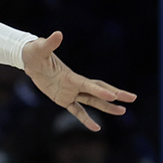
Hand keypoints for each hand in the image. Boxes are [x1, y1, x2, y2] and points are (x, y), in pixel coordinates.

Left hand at [19, 32, 133, 131]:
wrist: (30, 60)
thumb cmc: (35, 52)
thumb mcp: (40, 48)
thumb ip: (50, 43)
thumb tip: (58, 34)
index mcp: (71, 76)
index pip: (88, 85)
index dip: (99, 91)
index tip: (113, 96)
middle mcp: (75, 84)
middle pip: (99, 91)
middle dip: (115, 95)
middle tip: (132, 98)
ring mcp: (71, 92)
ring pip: (93, 102)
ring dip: (107, 107)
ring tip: (122, 111)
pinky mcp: (63, 99)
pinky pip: (77, 111)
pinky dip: (86, 119)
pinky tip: (97, 128)